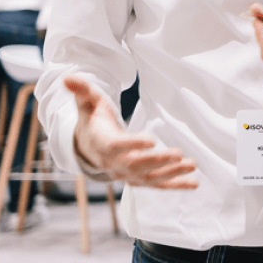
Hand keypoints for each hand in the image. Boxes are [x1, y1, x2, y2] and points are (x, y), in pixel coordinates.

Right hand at [64, 74, 197, 188]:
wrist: (90, 149)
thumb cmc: (93, 122)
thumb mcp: (87, 105)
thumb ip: (82, 91)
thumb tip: (68, 76)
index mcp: (103, 145)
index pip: (117, 147)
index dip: (133, 144)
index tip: (151, 140)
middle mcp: (115, 164)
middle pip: (136, 166)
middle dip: (157, 161)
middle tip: (178, 153)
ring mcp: (128, 175)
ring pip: (150, 178)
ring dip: (172, 173)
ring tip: (192, 165)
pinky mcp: (139, 180)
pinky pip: (158, 185)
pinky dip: (176, 185)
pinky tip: (194, 182)